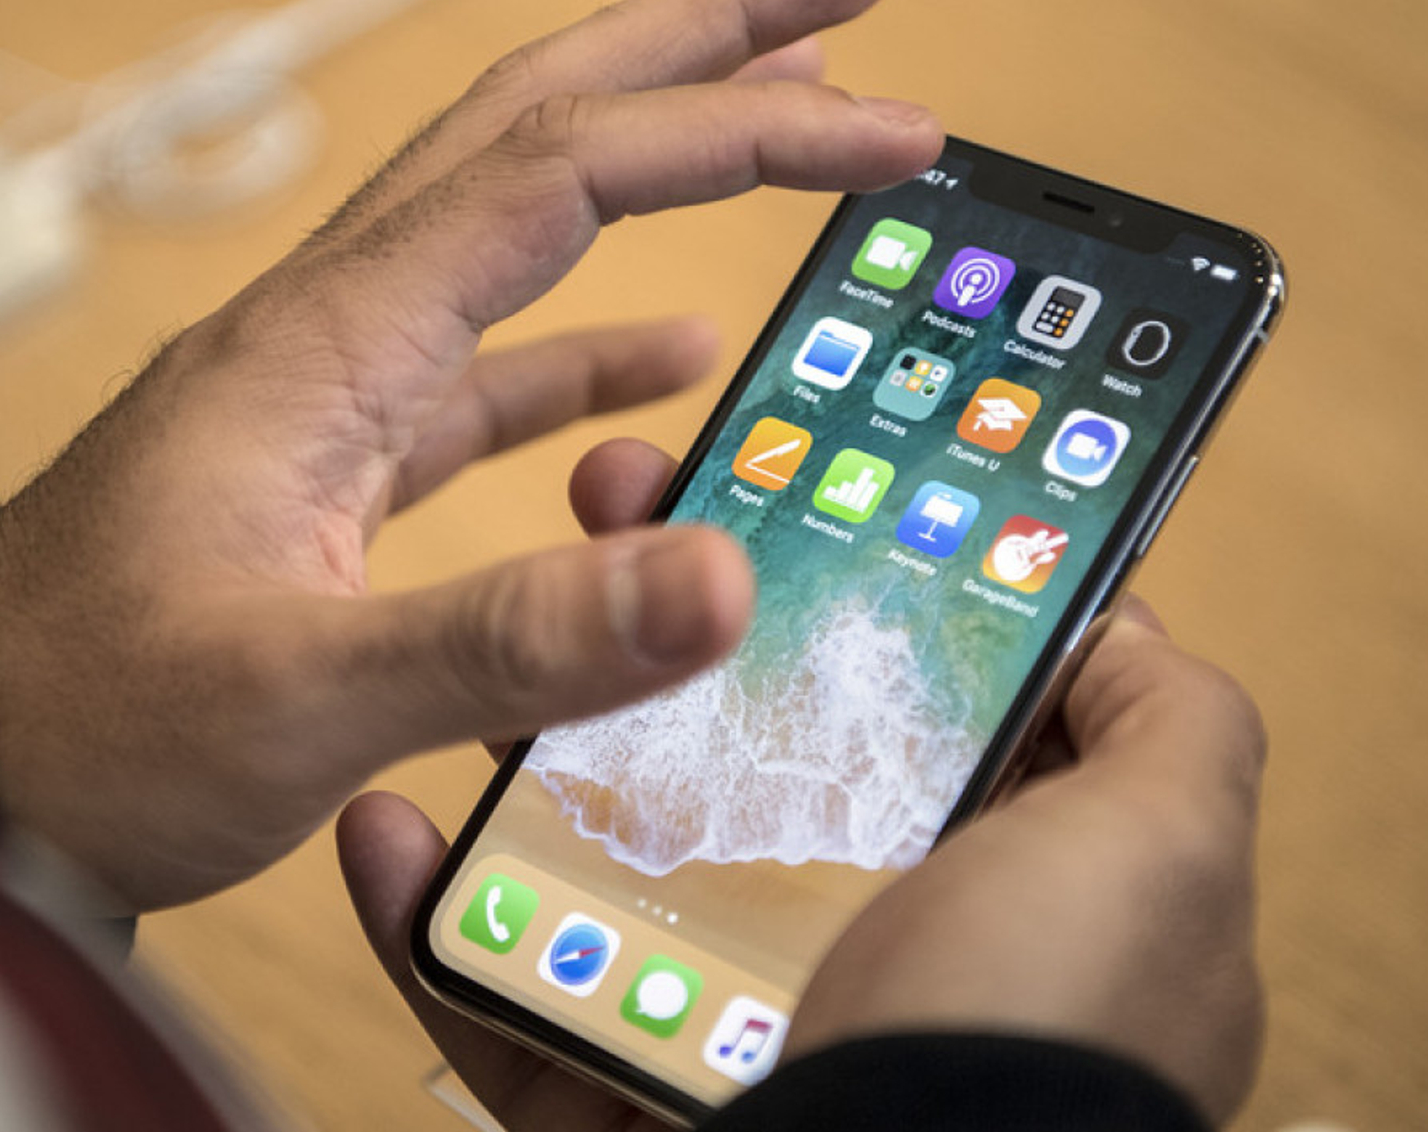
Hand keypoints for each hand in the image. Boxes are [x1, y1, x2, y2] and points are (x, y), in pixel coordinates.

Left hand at [0, 0, 942, 911]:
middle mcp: (340, 327)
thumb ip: (511, 638)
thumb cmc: (93, 715)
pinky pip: (491, 367)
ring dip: (659, 163)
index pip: (567, 167)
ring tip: (785, 124)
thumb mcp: (299, 690)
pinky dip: (590, 347)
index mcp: (335, 338)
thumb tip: (716, 579)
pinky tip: (666, 360)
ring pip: (522, 226)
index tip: (885, 121)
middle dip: (701, 42)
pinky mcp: (342, 466)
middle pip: (540, 123)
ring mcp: (340, 389)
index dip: (738, 126)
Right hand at [340, 430, 1264, 1128]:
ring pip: (596, 863)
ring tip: (486, 636)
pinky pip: (499, 998)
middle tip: (607, 504)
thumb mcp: (1159, 847)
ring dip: (525, 744)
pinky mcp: (608, 1102)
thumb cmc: (1035, 1035)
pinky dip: (428, 919)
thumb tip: (1106, 614)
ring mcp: (718, 1028)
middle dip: (659, 623)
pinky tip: (388, 830)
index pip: (888, 700)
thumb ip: (1162, 718)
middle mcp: (849, 955)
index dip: (826, 584)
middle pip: (727, 755)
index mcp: (978, 888)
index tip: (755, 482)